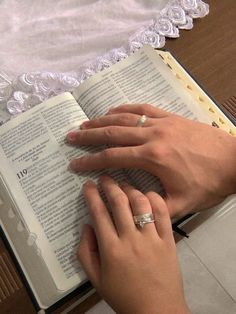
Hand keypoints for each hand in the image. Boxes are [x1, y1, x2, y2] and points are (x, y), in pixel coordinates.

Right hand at [67, 104, 235, 217]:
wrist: (235, 160)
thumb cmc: (210, 182)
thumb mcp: (182, 203)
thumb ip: (154, 207)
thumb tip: (131, 206)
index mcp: (153, 157)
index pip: (112, 158)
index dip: (90, 161)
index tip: (74, 164)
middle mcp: (153, 136)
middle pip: (113, 133)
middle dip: (89, 135)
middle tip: (70, 136)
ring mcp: (162, 123)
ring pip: (125, 118)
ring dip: (103, 120)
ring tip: (85, 122)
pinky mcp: (171, 117)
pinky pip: (143, 109)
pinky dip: (126, 108)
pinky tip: (114, 110)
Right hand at [78, 176, 188, 313]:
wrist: (157, 310)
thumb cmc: (123, 295)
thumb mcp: (96, 279)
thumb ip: (86, 251)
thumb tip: (87, 226)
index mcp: (111, 249)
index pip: (99, 213)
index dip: (92, 195)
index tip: (88, 185)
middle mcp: (131, 239)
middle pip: (119, 202)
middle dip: (109, 185)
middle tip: (105, 177)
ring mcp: (152, 238)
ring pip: (140, 203)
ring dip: (130, 189)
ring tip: (124, 185)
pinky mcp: (168, 239)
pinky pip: (163, 213)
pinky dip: (154, 199)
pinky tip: (147, 194)